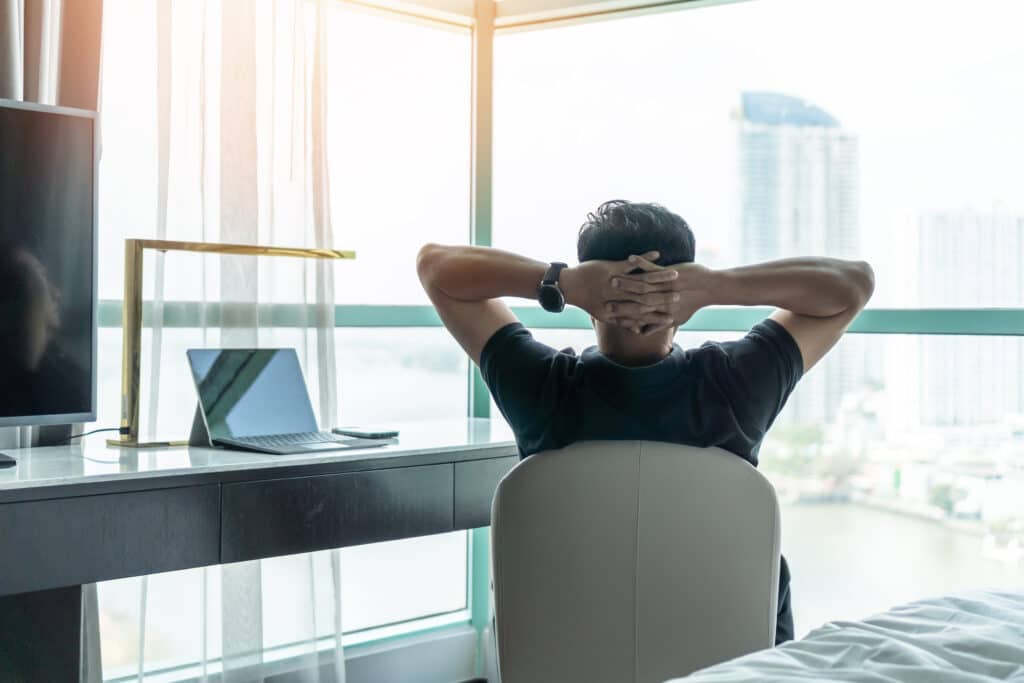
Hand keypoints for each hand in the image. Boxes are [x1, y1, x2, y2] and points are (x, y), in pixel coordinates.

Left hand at [561, 251, 675, 329]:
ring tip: (676, 274)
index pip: (642, 314)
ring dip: (660, 276)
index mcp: (617, 311)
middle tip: (681, 295)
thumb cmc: (587, 301)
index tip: (674, 315)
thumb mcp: (604, 315)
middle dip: (665, 296)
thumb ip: (622, 321)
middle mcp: (618, 298)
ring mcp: (615, 282)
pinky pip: (631, 264)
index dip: (659, 315)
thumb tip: (637, 330)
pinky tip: (659, 253)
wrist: (569, 285)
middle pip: (646, 298)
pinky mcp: (611, 268)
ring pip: (642, 280)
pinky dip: (645, 258)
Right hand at [605, 255, 714, 333]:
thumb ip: (659, 326)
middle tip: (603, 298)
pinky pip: (653, 269)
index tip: (607, 314)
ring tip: (612, 278)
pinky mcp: (672, 274)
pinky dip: (641, 263)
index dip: (622, 315)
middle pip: (637, 301)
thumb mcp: (677, 319)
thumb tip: (643, 332)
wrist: (711, 288)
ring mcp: (666, 287)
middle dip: (619, 300)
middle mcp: (663, 301)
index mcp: (662, 313)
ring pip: (642, 285)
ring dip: (626, 281)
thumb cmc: (693, 303)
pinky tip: (630, 257)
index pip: (638, 315)